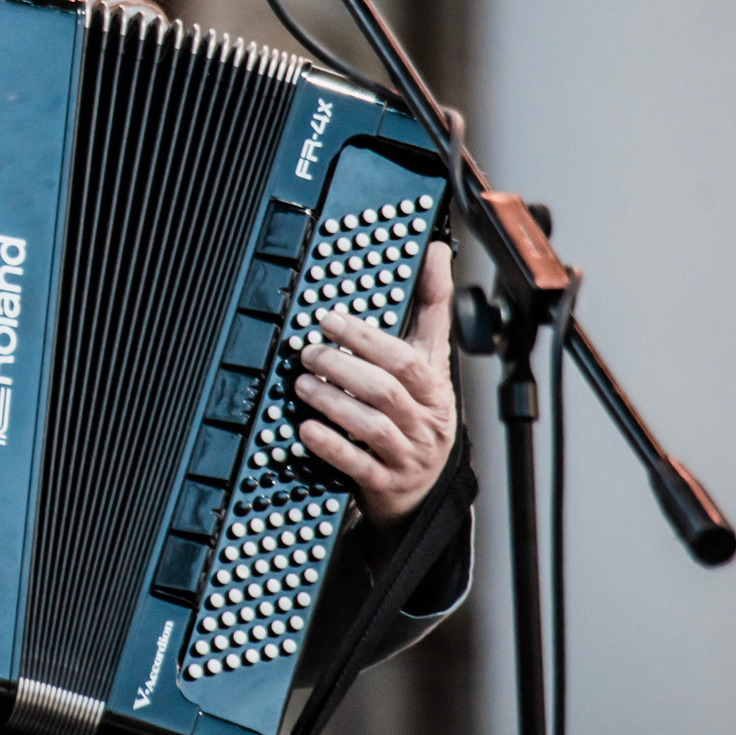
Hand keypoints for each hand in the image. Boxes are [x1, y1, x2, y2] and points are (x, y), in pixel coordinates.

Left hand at [293, 242, 458, 529]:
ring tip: (300, 384)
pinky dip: (330, 446)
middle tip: (307, 352)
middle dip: (342, 367)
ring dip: (332, 402)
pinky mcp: (385, 483)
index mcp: (435, 387)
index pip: (406, 359)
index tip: (330, 321)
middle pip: (387, 391)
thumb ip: (430, 307)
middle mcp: (425, 421)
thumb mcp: (432, 360)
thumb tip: (436, 251)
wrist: (425, 483)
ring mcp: (406, 455)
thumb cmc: (421, 410)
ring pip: (372, 427)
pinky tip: (306, 429)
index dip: (366, 338)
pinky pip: (358, 465)